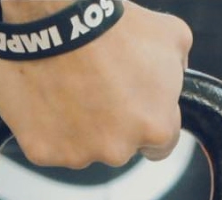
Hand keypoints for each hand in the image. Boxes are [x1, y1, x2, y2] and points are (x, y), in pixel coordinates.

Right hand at [0, 0, 191, 168]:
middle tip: (94, 88)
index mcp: (156, 128)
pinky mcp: (42, 152)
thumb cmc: (111, 27)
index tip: (131, 106)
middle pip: (119, 148)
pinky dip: (45, 128)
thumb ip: (179, 68)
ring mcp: (78, 155)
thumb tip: (175, 78)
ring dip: (77, 128)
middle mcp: (119, 150)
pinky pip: (46, 147)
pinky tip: (45, 98)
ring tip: (66, 89)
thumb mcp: (171, 36)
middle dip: (111, 125)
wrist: (55, 21)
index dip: (146, 122)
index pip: (161, 145)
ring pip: (81, 150)